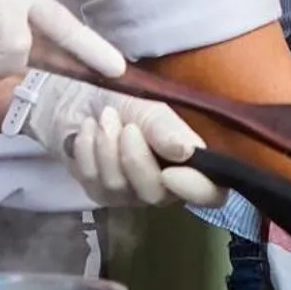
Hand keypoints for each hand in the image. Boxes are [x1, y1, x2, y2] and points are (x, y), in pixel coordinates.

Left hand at [18, 75, 225, 207]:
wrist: (80, 95)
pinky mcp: (99, 193)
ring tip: (105, 117)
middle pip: (156, 194)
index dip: (197, 189)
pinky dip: (87, 149)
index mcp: (188, 163)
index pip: (210, 193)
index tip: (171, 171)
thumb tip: (186, 151)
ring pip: (120, 188)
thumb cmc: (125, 98)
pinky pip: (92, 181)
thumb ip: (167, 128)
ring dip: (108, 147)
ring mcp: (129, 193)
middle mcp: (163, 186)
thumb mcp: (150, 106)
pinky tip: (87, 129)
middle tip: (126, 126)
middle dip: (135, 159)